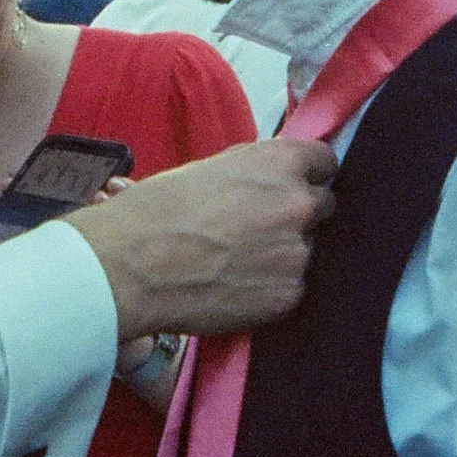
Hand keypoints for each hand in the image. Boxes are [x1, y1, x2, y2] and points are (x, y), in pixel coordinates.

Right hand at [65, 140, 336, 339]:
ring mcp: (296, 252)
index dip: (307, 174)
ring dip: (281, 254)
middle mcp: (297, 204)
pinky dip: (270, 288)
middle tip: (258, 227)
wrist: (132, 266)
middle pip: (322, 205)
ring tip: (235, 261)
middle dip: (297, 214)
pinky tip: (234, 285)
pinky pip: (291, 287)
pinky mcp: (288, 295)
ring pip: (304, 250)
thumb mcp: (207, 170)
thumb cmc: (156, 212)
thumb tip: (270, 183)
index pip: (323, 161)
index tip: (294, 183)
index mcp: (278, 163)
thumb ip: (253, 174)